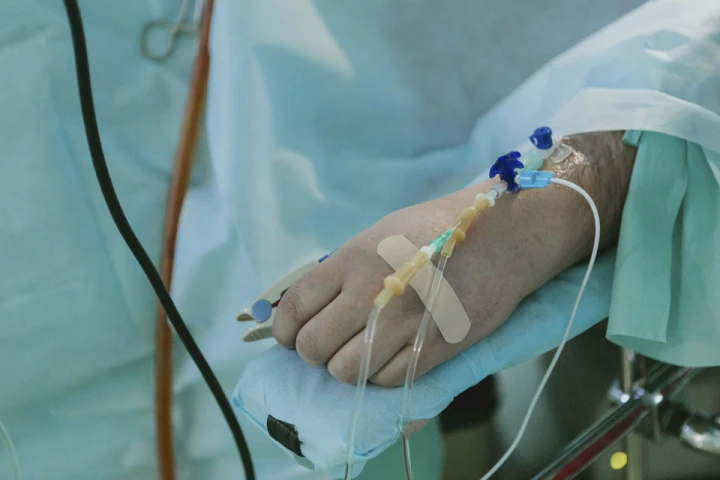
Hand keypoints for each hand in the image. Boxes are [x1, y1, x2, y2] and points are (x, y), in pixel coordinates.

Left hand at [272, 178, 574, 386]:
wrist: (501, 237)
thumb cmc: (438, 230)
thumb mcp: (380, 233)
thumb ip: (343, 270)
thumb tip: (310, 308)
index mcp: (353, 259)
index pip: (295, 308)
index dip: (284, 332)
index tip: (290, 338)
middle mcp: (372, 292)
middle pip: (314, 348)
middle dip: (314, 353)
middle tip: (329, 346)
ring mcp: (403, 323)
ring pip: (346, 372)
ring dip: (348, 368)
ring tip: (361, 353)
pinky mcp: (434, 348)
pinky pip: (385, 380)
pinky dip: (381, 376)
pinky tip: (390, 357)